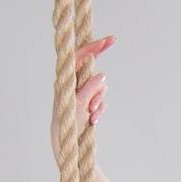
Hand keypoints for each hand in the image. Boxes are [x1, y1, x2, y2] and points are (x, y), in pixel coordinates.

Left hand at [49, 33, 114, 157]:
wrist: (67, 141)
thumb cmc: (67, 120)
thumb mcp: (79, 103)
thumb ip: (90, 88)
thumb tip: (103, 75)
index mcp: (67, 78)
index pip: (81, 57)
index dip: (94, 46)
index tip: (108, 40)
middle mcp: (75, 83)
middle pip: (93, 70)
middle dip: (99, 77)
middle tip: (113, 41)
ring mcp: (83, 94)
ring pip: (100, 87)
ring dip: (99, 100)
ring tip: (91, 112)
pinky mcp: (90, 104)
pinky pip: (101, 101)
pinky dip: (100, 109)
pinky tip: (94, 119)